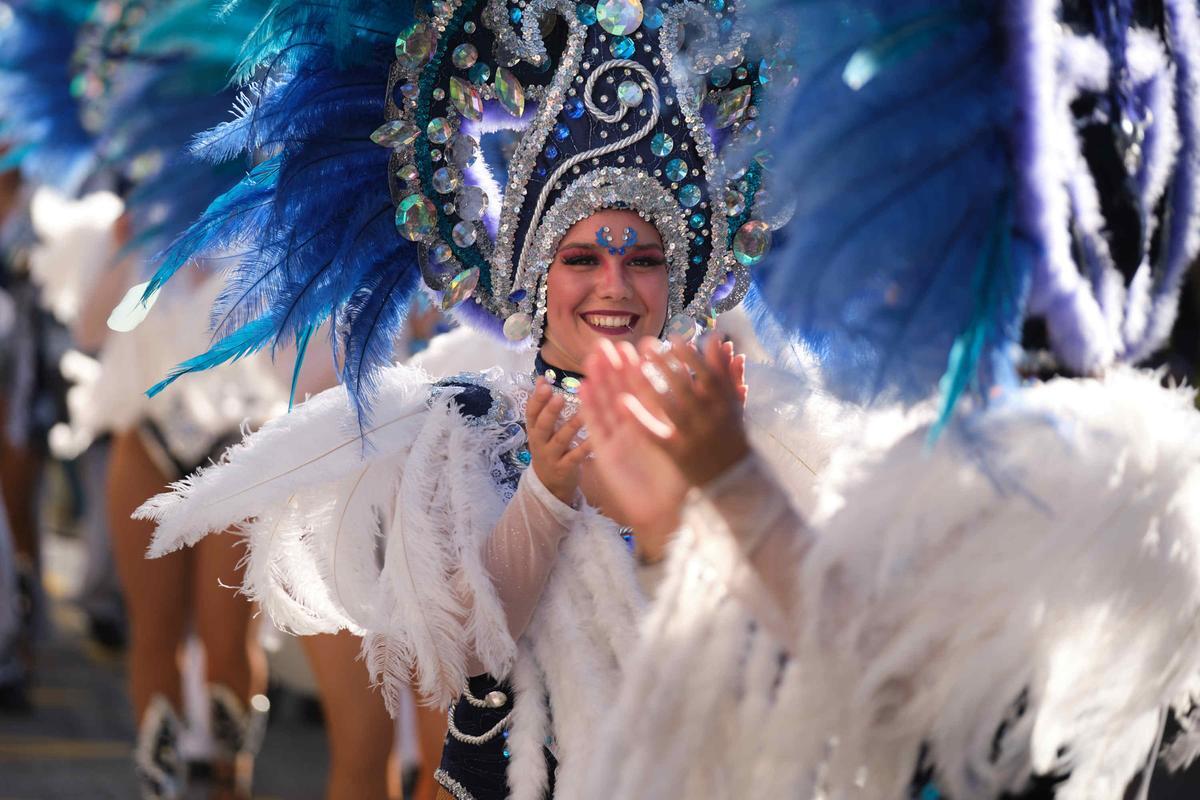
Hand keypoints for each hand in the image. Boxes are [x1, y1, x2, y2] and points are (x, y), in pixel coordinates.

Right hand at [525, 379, 590, 505]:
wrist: (549, 485)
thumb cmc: (550, 448)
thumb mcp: (542, 428)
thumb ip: (543, 405)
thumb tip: (542, 377)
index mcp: (534, 429)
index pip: (531, 412)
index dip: (536, 399)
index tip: (544, 383)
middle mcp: (540, 442)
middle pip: (542, 426)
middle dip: (549, 411)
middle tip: (558, 396)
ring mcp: (551, 457)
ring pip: (560, 440)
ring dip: (571, 426)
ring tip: (583, 412)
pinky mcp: (565, 469)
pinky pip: (576, 457)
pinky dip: (585, 447)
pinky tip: (595, 438)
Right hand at [579, 344, 687, 558]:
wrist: (667, 512)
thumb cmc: (682, 479)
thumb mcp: (687, 440)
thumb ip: (689, 412)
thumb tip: (700, 384)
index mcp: (654, 423)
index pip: (643, 391)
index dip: (636, 369)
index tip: (632, 346)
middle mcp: (634, 428)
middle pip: (620, 393)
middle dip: (613, 369)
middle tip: (606, 344)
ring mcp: (617, 439)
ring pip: (606, 405)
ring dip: (598, 381)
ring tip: (592, 357)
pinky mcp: (604, 454)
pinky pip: (595, 427)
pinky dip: (588, 407)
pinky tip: (582, 387)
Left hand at [612, 335, 750, 487]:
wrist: (734, 478)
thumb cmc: (730, 433)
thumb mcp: (732, 402)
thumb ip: (724, 370)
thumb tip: (717, 337)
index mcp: (722, 401)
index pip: (705, 372)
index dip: (688, 354)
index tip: (672, 338)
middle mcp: (707, 416)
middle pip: (682, 385)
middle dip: (663, 362)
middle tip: (644, 344)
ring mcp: (691, 435)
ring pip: (666, 406)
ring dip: (647, 383)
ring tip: (631, 365)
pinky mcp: (676, 453)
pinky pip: (653, 434)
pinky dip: (637, 418)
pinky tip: (621, 402)